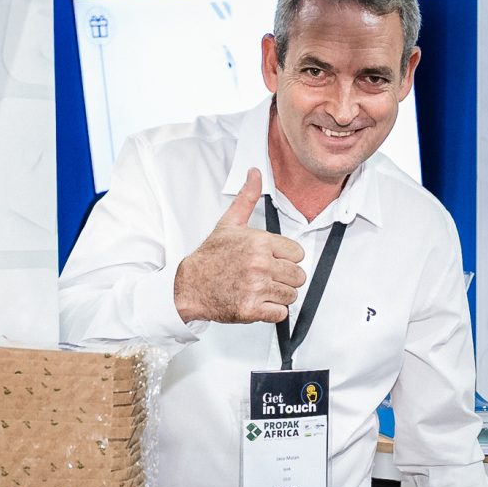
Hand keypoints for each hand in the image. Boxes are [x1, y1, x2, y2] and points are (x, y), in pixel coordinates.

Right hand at [174, 170, 308, 324]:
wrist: (189, 285)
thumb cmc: (210, 257)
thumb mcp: (229, 223)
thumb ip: (247, 198)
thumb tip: (255, 173)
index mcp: (259, 242)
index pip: (298, 254)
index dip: (287, 258)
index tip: (273, 261)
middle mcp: (259, 264)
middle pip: (298, 276)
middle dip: (285, 278)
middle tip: (267, 277)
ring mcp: (256, 287)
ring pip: (291, 295)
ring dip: (279, 295)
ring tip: (261, 289)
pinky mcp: (251, 309)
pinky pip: (280, 313)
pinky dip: (272, 311)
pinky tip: (258, 302)